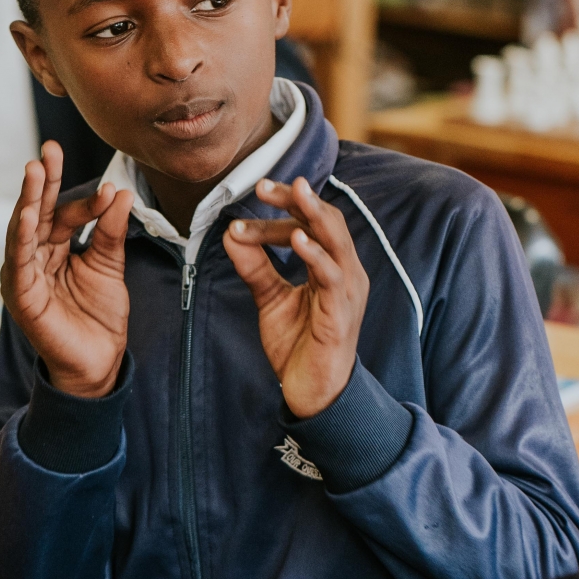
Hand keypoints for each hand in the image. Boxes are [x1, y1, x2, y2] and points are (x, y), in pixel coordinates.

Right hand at [1, 141, 132, 398]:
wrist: (100, 361)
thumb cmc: (99, 316)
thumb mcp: (109, 265)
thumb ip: (111, 231)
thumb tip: (121, 193)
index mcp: (54, 248)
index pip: (63, 214)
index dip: (84, 200)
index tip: (109, 188)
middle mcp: (35, 257)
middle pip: (36, 212)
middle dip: (43, 181)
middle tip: (48, 151)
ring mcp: (24, 275)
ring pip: (23, 230)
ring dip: (29, 200)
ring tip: (35, 172)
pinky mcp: (21, 295)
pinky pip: (19, 262)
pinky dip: (21, 239)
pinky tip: (26, 216)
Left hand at [223, 176, 368, 418]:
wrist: (312, 393)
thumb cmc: (299, 345)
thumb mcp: (271, 299)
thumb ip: (255, 268)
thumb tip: (231, 234)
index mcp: (332, 266)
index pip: (312, 224)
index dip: (286, 205)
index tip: (257, 190)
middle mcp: (346, 273)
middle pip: (327, 223)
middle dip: (298, 200)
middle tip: (264, 184)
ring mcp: (347, 292)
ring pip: (335, 242)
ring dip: (312, 216)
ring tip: (294, 193)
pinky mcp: (341, 314)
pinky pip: (332, 277)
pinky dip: (316, 255)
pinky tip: (298, 239)